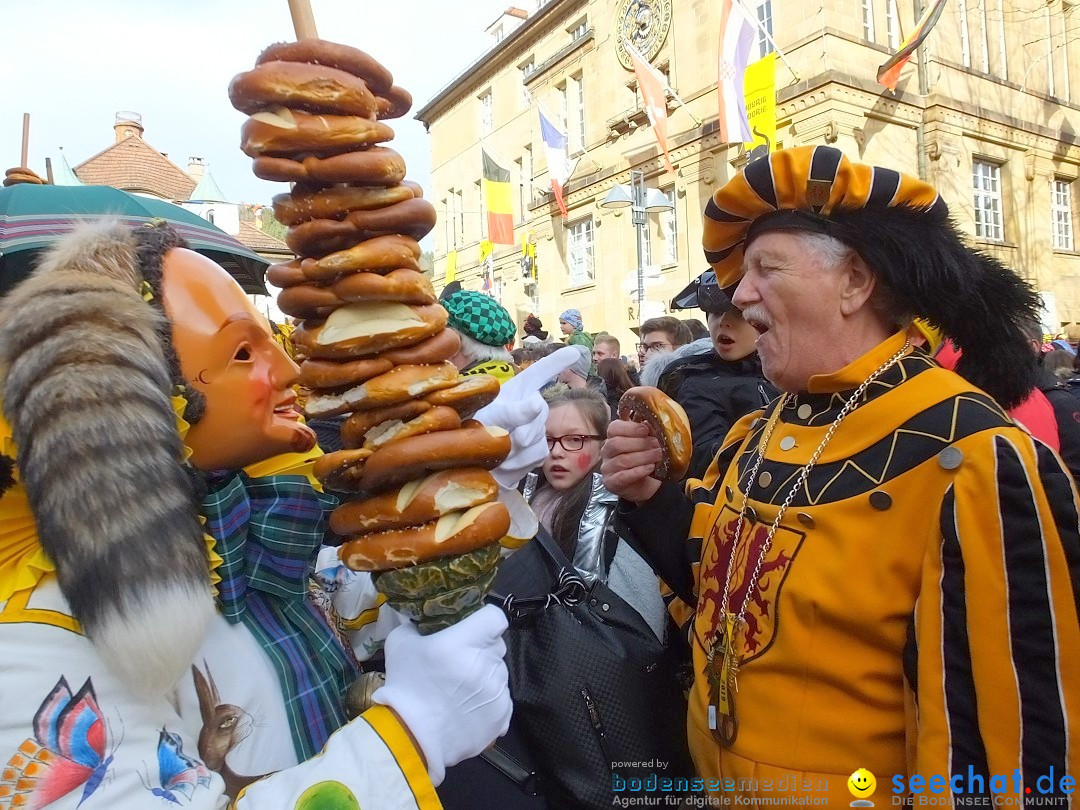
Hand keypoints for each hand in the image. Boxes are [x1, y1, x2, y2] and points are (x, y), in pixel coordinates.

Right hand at [372, 604, 511, 785]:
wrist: (410, 738)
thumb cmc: (404, 687)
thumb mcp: (399, 644)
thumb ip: (413, 626)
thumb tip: (419, 621)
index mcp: (465, 642)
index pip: (495, 618)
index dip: (486, 620)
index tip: (473, 629)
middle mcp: (486, 664)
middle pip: (496, 646)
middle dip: (481, 651)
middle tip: (459, 664)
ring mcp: (497, 691)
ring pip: (499, 673)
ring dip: (485, 677)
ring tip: (460, 692)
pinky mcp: (502, 716)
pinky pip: (502, 699)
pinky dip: (488, 702)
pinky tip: (467, 709)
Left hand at [474, 346, 577, 488]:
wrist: (470, 468)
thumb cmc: (472, 434)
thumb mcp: (487, 418)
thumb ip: (512, 411)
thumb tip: (536, 405)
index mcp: (515, 390)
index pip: (540, 372)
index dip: (558, 361)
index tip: (575, 351)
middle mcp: (529, 406)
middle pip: (540, 413)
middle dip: (523, 429)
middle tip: (504, 439)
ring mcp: (536, 429)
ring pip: (539, 438)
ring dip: (516, 450)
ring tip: (496, 454)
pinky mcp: (538, 451)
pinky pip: (538, 455)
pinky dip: (519, 464)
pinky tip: (505, 465)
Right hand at [601, 419, 662, 503]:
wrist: (645, 483)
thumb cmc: (644, 460)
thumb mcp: (646, 444)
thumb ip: (646, 434)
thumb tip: (649, 423)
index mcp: (613, 437)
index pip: (614, 428)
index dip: (630, 428)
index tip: (646, 430)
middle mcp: (606, 451)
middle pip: (617, 444)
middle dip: (640, 443)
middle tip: (657, 445)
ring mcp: (607, 467)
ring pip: (622, 460)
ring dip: (643, 457)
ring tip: (657, 456)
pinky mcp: (611, 482)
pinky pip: (623, 476)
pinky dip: (639, 471)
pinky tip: (650, 468)